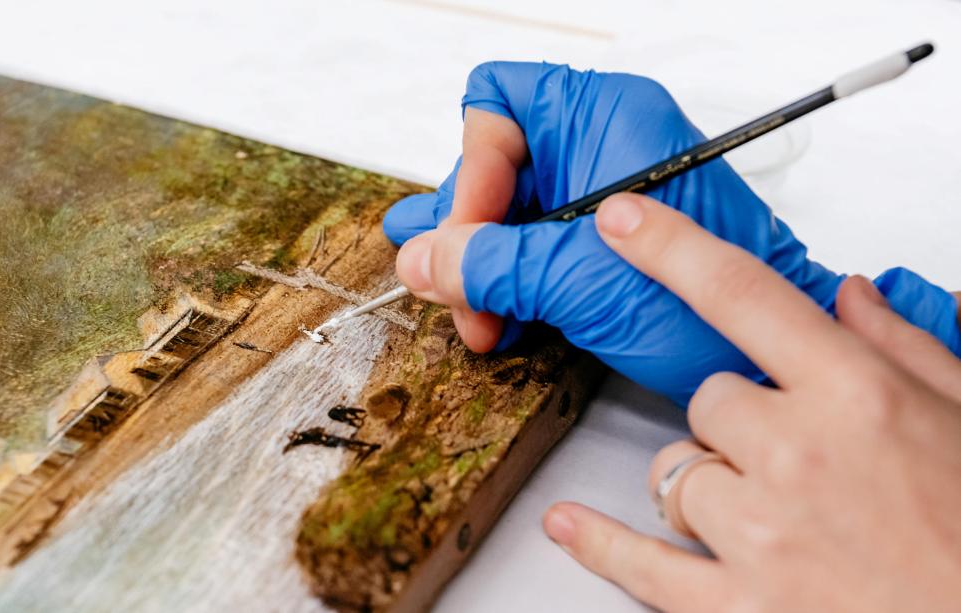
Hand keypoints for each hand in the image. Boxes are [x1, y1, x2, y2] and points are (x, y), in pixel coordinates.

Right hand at [388, 61, 959, 404]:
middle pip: (493, 166)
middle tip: (451, 286)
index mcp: (603, 118)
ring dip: (479, 268)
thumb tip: (423, 261)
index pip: (499, 102)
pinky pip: (530, 250)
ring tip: (467, 313)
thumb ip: (493, 266)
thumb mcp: (580, 280)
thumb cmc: (709, 305)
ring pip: (505, 216)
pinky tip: (492, 319)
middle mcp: (597, 146)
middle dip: (467, 233)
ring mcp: (597, 195)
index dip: (472, 166)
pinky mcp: (598, 244)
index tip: (468, 233)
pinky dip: (508, 285)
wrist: (767, 362)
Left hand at [541, 193, 960, 611]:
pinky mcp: (740, 607)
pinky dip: (601, 543)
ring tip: (774, 511)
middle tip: (793, 450)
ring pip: (675, 469)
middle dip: (736, 416)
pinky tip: (572, 525)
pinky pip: (643, 563)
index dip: (668, 248)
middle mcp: (798, 456)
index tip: (622, 219)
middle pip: (706, 395)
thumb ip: (905, 351)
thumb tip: (852, 297)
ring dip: (707, 480)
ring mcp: (762, 535)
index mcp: (857, 397)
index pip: (739, 293)